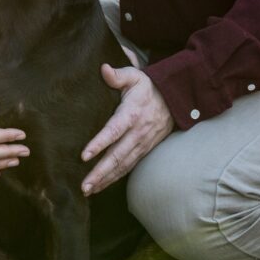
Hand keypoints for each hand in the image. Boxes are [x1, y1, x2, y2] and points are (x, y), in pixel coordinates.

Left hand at [80, 63, 173, 195]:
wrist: (175, 98)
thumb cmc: (148, 86)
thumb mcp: (135, 75)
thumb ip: (118, 74)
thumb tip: (103, 68)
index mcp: (132, 113)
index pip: (114, 130)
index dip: (99, 143)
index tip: (84, 155)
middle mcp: (138, 132)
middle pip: (117, 156)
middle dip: (100, 172)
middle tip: (83, 185)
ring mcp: (142, 143)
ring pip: (123, 165)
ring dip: (106, 179)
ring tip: (88, 191)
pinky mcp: (145, 150)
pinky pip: (129, 166)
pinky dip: (115, 178)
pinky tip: (101, 185)